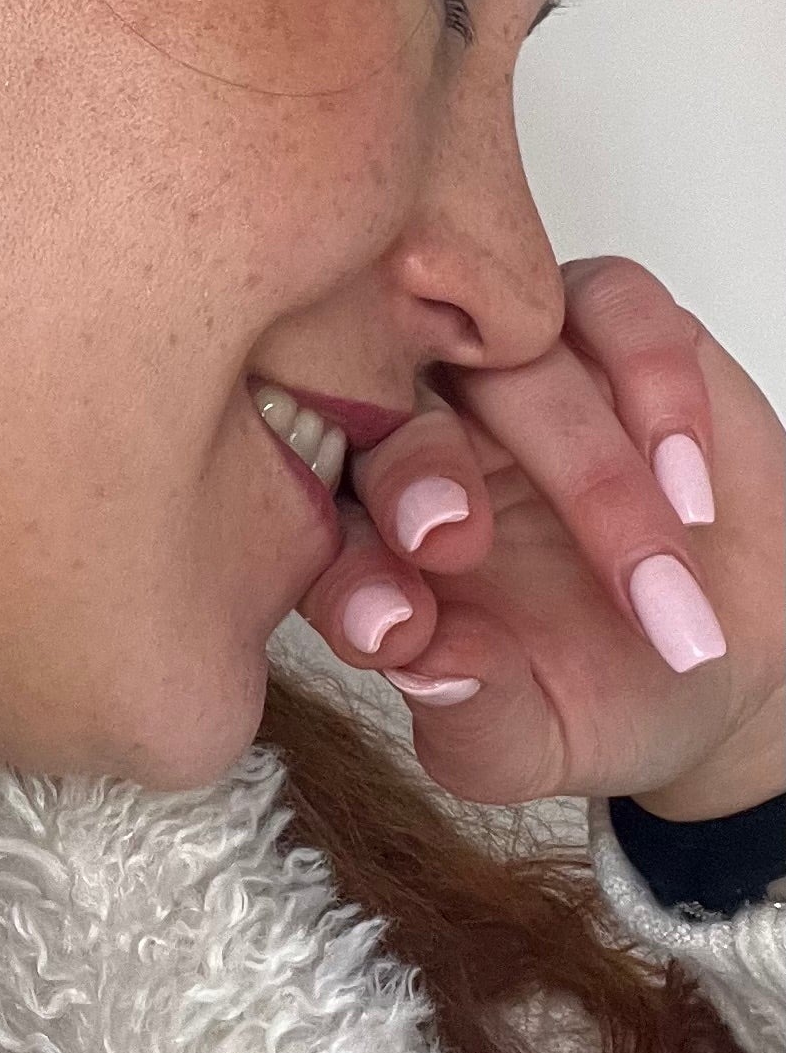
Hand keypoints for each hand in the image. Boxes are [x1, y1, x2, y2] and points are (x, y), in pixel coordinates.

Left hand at [294, 257, 785, 813]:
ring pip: (511, 356)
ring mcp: (518, 374)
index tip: (393, 630)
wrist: (730, 656)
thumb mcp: (531, 747)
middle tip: (459, 541)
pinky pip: (610, 304)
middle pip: (396, 413)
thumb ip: (471, 717)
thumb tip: (426, 670)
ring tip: (650, 554)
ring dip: (578, 453)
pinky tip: (686, 486)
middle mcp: (429, 433)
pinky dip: (653, 386)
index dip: (347, 573)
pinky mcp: (611, 331)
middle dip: (424, 477)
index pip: (321, 526)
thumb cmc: (604, 696)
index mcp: (371, 534)